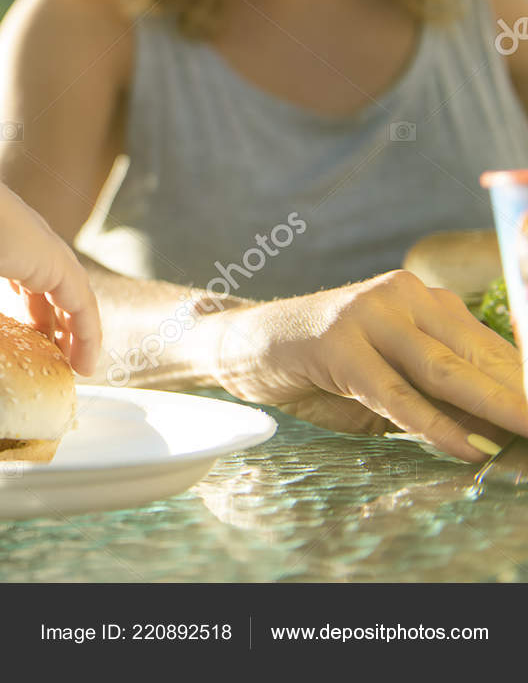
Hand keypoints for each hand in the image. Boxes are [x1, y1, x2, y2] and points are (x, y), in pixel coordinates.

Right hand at [0, 164, 100, 375]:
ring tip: (70, 365)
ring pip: (67, 295)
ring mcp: (37, 247)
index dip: (12, 296)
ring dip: (72, 329)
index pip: (5, 266)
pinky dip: (87, 334)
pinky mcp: (54, 262)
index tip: (8, 327)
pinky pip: (82, 306)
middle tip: (41, 350)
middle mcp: (13, 236)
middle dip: (44, 315)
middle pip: (40, 281)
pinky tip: (86, 365)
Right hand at [211, 270, 527, 460]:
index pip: (491, 348)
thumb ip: (436, 396)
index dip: (522, 386)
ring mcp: (367, 315)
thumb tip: (494, 432)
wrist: (242, 342)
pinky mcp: (337, 344)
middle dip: (517, 400)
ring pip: (445, 372)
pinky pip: (397, 393)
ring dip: (495, 412)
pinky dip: (435, 425)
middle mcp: (400, 295)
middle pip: (477, 359)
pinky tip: (467, 448)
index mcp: (421, 298)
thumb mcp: (388, 378)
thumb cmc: (320, 366)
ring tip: (527, 436)